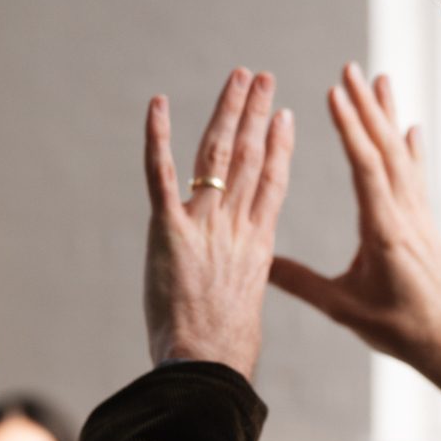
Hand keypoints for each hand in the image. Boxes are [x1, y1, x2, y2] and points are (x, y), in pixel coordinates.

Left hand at [142, 69, 294, 375]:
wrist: (210, 363)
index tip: (283, 115)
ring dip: (226, 111)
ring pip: (217, 155)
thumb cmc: (228, 351)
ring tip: (237, 77)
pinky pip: (161, 173)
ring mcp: (204, 225)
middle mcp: (236, 226)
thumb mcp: (247, 306)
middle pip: (250, 157)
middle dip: (256, 112)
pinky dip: (158, 136)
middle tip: (262, 76)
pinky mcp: (169, 230)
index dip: (278, 145)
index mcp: (259, 244)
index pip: (272, 181)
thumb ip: (241, 280)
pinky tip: (158, 104)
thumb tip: (235, 284)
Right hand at [271, 65, 440, 409]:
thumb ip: (301, 283)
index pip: (365, 167)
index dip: (350, 128)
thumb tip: (258, 263)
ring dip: (388, 116)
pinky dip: (411, 147)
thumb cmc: (399, 329)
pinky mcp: (423, 222)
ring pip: (403, 155)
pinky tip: (411, 127)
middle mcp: (405, 214)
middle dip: (366, 106)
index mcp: (384, 230)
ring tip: (379, 78)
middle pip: (386, 149)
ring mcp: (418, 215)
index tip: (334, 92)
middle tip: (351, 68)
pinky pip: (416, 174)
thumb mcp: (344, 308)